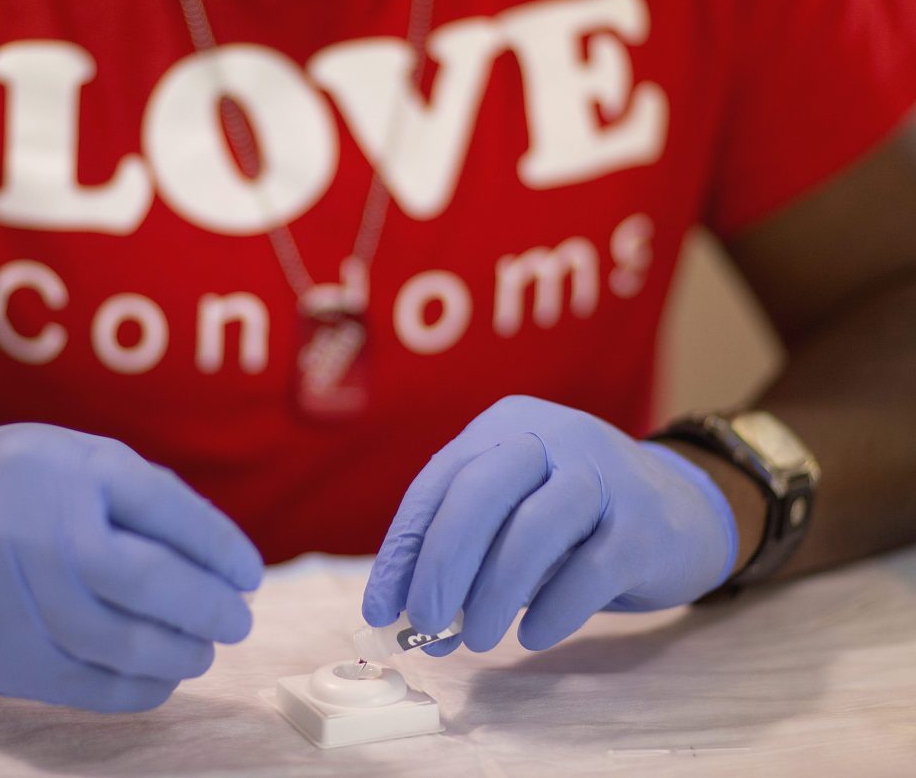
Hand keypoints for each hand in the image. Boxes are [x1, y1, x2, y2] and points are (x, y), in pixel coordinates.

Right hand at [0, 423, 262, 711]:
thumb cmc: (8, 487)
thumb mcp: (72, 458)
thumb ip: (142, 496)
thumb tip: (218, 556)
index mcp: (68, 470)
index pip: (167, 509)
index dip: (220, 548)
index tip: (248, 574)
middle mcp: (41, 532)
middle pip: (151, 581)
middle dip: (210, 607)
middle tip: (237, 619)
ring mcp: (17, 598)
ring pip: (123, 643)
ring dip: (180, 652)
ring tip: (202, 648)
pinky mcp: (2, 656)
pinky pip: (86, 686)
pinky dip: (137, 689)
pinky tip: (162, 678)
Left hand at [362, 396, 736, 652]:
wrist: (685, 512)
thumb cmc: (576, 521)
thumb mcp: (515, 517)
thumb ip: (467, 553)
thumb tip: (409, 615)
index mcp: (506, 426)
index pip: (439, 482)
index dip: (404, 549)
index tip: (380, 609)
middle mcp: (553, 436)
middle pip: (480, 492)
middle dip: (441, 563)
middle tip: (424, 621)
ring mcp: (604, 476)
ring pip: (532, 529)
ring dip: (492, 593)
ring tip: (474, 639)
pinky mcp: (645, 524)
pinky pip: (588, 571)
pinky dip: (552, 610)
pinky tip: (532, 635)